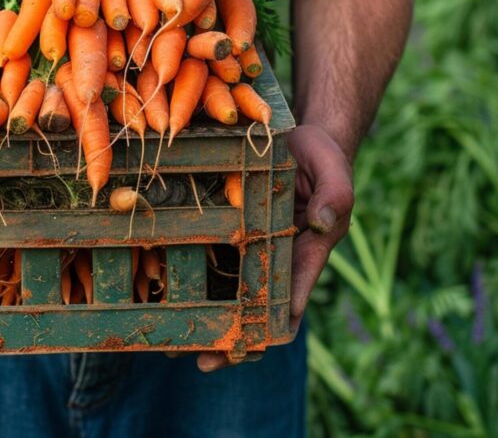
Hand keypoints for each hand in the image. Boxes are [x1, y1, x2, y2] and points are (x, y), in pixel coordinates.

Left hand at [195, 123, 353, 372]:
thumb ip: (336, 196)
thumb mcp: (334, 172)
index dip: (270, 327)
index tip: (246, 348)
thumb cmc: (323, 156)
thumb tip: (324, 224)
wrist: (299, 135)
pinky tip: (161, 293)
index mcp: (305, 252)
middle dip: (231, 338)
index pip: (290, 297)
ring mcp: (252, 245)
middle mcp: (276, 256)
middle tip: (200, 361)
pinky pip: (210, 256)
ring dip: (206, 318)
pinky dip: (191, 277)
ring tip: (171, 346)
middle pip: (255, 307)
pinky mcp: (230, 227)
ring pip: (228, 291)